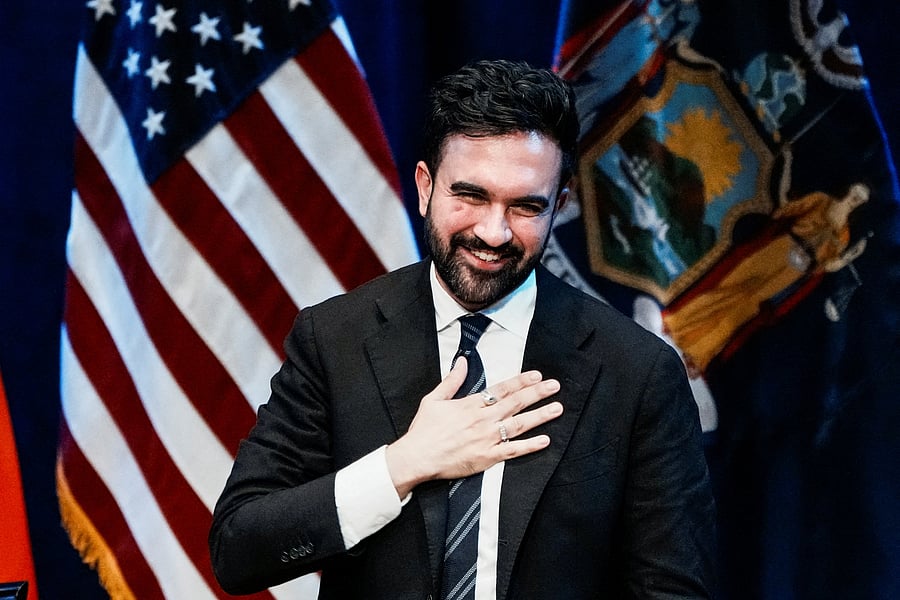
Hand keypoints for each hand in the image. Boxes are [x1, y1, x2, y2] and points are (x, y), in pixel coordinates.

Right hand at [385, 357, 562, 497]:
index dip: (520, 382)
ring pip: (519, 425)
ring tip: (557, 408)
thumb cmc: (423, 430)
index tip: (536, 376)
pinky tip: (545, 440)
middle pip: (515, 403)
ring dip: (540, 416)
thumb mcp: (434, 399)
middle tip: (555, 386)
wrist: (416, 457)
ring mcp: (487, 439)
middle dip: (537, 393)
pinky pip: (513, 451)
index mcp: (471, 404)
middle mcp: (482, 420)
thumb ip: (452, 380)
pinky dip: (529, 446)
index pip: (501, 389)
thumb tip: (463, 361)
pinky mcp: (487, 458)